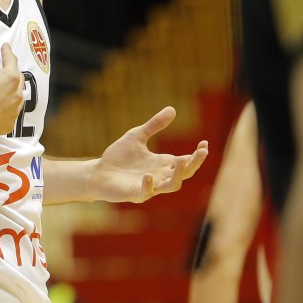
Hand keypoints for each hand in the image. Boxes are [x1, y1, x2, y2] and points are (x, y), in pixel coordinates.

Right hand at [0, 22, 24, 142]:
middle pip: (18, 78)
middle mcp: (17, 94)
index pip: (11, 60)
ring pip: (17, 97)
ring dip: (13, 91)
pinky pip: (10, 114)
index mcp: (10, 78)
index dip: (7, 52)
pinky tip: (2, 108)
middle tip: (7, 66)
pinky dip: (7, 109)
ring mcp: (13, 111)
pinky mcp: (8, 125)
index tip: (5, 47)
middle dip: (12, 71)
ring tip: (6, 87)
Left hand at [89, 107, 208, 202]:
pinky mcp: (135, 193)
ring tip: (182, 162)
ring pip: (172, 186)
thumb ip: (154, 125)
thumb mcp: (137, 135)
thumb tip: (172, 109)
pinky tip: (148, 175)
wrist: (98, 172)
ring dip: (178, 176)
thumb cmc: (119, 156)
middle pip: (184, 174)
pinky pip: (146, 193)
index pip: (186, 161)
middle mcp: (160, 176)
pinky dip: (149, 185)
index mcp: (163, 163)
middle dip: (194, 164)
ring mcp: (149, 186)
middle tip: (201, 152)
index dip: (197, 155)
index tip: (204, 143)